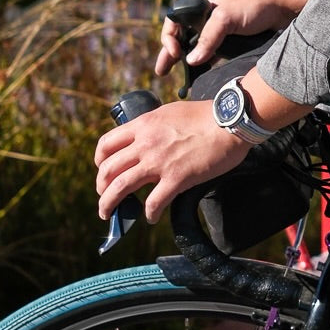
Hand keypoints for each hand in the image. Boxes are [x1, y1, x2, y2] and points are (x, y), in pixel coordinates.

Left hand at [95, 100, 247, 222]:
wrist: (230, 122)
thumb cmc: (206, 115)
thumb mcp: (171, 112)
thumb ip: (154, 125)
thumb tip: (147, 136)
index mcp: (143, 125)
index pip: (107, 144)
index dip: (99, 160)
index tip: (103, 170)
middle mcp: (145, 144)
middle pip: (108, 170)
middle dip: (101, 187)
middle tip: (104, 196)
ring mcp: (159, 163)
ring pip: (120, 188)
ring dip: (109, 205)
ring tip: (109, 214)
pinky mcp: (177, 178)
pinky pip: (154, 202)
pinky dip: (149, 214)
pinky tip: (152, 218)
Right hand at [153, 0, 282, 76]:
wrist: (284, 9)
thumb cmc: (255, 7)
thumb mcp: (226, 19)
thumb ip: (208, 39)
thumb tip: (190, 60)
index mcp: (201, 5)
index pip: (174, 22)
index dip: (169, 38)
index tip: (174, 53)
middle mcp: (207, 17)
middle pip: (182, 37)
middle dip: (170, 54)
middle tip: (161, 72)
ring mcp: (219, 30)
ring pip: (196, 47)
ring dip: (186, 61)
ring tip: (178, 79)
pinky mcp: (231, 41)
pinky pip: (212, 54)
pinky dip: (204, 64)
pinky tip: (199, 76)